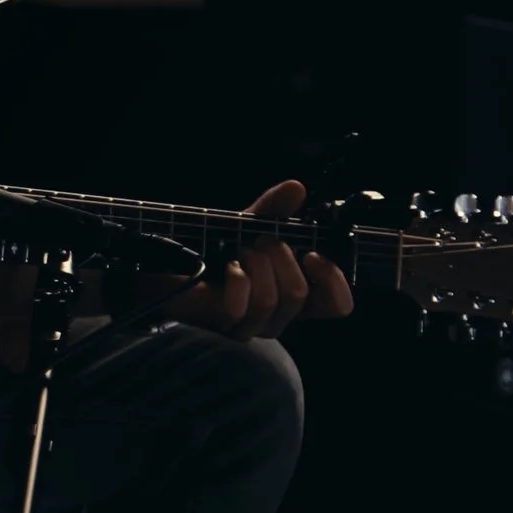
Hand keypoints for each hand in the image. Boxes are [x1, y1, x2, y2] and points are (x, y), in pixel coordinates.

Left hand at [155, 181, 355, 339]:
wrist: (175, 262)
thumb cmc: (219, 248)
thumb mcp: (250, 225)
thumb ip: (275, 209)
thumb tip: (296, 187)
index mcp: (295, 294)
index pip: (338, 305)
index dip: (332, 279)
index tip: (310, 253)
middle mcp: (279, 315)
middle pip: (299, 294)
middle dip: (279, 257)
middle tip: (259, 241)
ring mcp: (252, 324)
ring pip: (271, 300)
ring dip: (254, 265)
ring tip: (239, 252)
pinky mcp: (224, 324)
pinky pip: (240, 308)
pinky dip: (235, 280)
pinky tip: (227, 268)